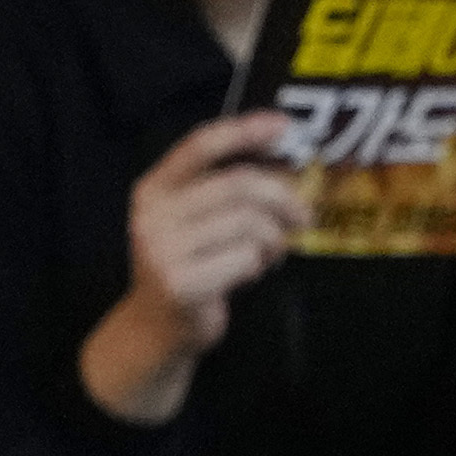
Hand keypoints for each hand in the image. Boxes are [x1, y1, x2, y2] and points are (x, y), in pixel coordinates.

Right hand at [111, 104, 312, 369]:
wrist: (156, 329)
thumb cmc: (189, 265)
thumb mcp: (193, 219)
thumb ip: (223, 189)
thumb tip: (285, 167)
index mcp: (154, 189)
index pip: (201, 145)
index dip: (245, 130)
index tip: (284, 125)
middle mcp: (153, 215)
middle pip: (238, 184)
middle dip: (282, 198)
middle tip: (302, 216)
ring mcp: (163, 251)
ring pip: (248, 224)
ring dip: (273, 239)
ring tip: (270, 253)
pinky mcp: (181, 284)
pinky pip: (245, 259)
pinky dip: (258, 265)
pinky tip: (251, 272)